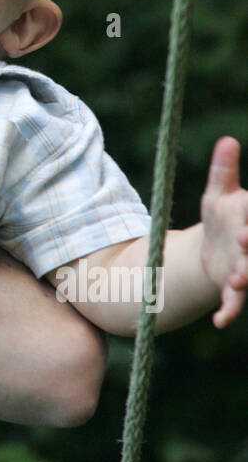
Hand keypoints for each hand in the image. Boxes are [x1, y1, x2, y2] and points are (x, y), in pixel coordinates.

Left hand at [200, 137, 247, 326]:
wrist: (216, 247)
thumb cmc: (221, 216)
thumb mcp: (218, 193)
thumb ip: (222, 171)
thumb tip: (227, 140)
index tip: (243, 226)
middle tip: (245, 241)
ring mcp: (246, 268)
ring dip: (243, 279)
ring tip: (236, 280)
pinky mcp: (234, 288)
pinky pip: (234, 302)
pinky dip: (228, 312)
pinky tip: (218, 321)